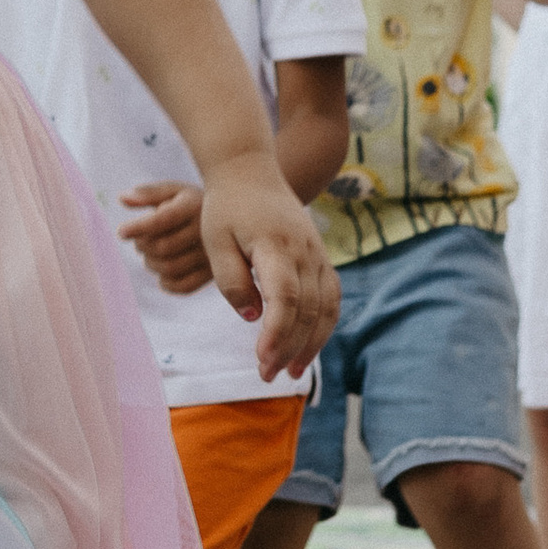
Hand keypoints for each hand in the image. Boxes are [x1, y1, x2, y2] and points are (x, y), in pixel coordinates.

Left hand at [119, 181, 211, 297]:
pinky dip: (166, 283)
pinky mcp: (213, 274)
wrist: (234, 219)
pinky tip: (162, 273)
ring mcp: (211, 254)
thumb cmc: (193, 203)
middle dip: (142, 245)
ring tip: (149, 254)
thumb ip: (148, 193)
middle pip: (162, 247)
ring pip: (170, 267)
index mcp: (194, 205)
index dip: (138, 227)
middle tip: (139, 241)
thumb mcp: (175, 191)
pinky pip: (184, 286)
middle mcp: (205, 231)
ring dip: (150, 263)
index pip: (162, 219)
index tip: (121, 232)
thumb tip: (122, 198)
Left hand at [196, 153, 339, 382]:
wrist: (250, 173)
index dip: (276, 332)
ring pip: (326, 307)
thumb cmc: (226, 208)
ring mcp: (317, 253)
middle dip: (290, 348)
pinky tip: (307, 346)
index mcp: (275, 244)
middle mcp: (304, 250)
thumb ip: (231, 280)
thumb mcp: (214, 241)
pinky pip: (332, 297)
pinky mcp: (321, 258)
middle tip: (267, 375)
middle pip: (308, 309)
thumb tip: (252, 317)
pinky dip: (324, 325)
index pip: (285, 297)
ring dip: (312, 343)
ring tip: (291, 371)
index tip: (262, 359)